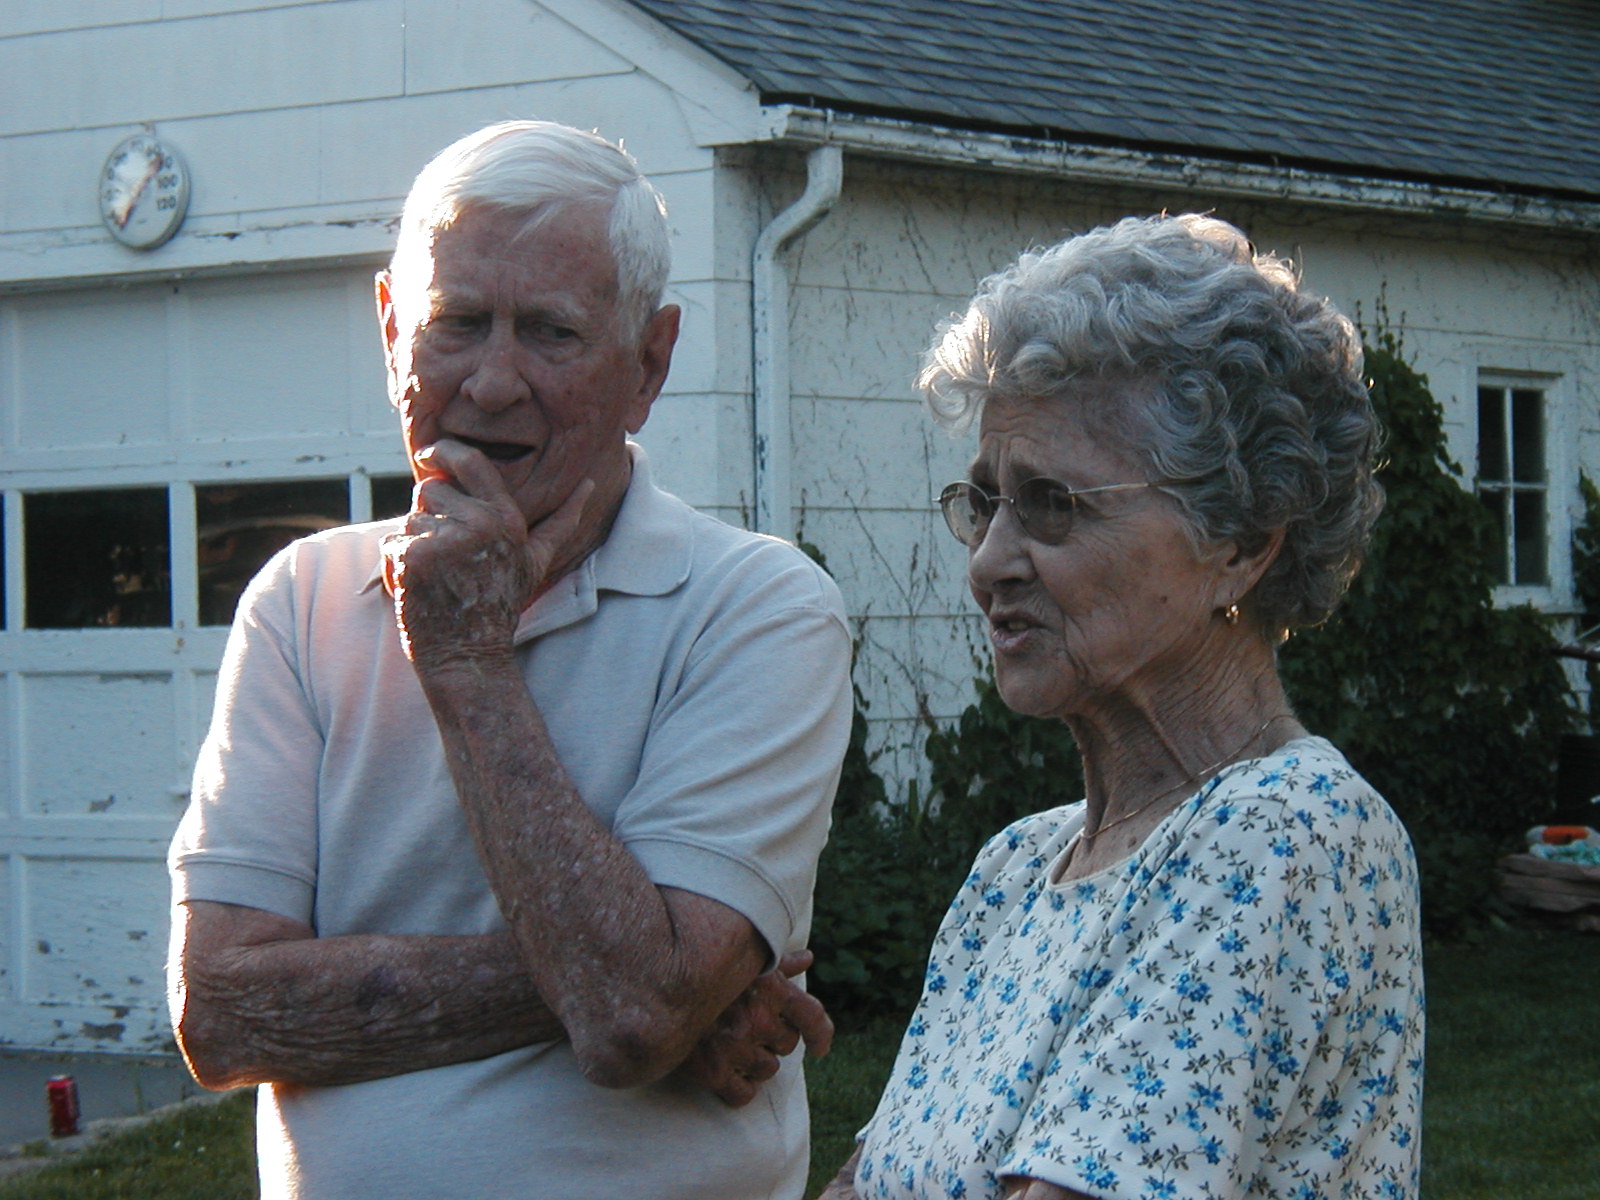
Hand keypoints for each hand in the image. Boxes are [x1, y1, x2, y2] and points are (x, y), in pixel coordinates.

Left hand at [380, 440, 589, 665]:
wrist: (469, 654)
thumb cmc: (501, 604)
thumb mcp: (536, 560)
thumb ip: (562, 520)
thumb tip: (591, 485)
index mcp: (506, 518)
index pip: (470, 461)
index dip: (444, 451)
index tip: (429, 456)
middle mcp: (478, 524)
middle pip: (429, 488)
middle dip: (428, 512)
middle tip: (445, 551)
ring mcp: (444, 540)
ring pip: (409, 517)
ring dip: (414, 542)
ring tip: (437, 572)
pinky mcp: (415, 558)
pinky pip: (392, 542)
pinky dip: (398, 563)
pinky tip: (420, 584)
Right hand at [681, 950, 834, 1106]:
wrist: (653, 986)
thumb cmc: (705, 969)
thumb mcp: (745, 961)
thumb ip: (779, 963)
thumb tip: (806, 959)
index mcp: (771, 988)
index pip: (813, 1017)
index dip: (821, 1035)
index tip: (820, 1048)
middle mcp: (758, 1018)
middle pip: (787, 1044)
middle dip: (772, 1040)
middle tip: (747, 1029)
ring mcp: (736, 1047)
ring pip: (767, 1070)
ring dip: (755, 1064)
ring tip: (732, 1047)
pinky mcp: (713, 1072)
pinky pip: (743, 1094)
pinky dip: (739, 1089)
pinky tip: (726, 1076)